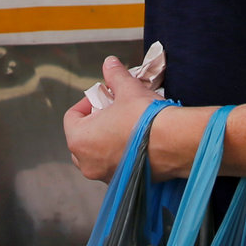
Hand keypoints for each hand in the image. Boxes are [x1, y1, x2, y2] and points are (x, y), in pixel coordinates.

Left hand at [62, 55, 159, 181]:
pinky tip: (136, 141)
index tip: (102, 96)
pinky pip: (114, 166)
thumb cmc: (146, 118)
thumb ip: (114, 76)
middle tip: (112, 111)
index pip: (71, 117)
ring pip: (97, 155)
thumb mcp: (127, 89)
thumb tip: (109, 63)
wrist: (174, 142)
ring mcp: (105, 175)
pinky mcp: (123, 182)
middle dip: (95, 123)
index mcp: (80, 139)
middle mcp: (87, 162)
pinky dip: (120, 155)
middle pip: (82, 138)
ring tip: (125, 126)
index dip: (87, 102)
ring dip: (107, 140)